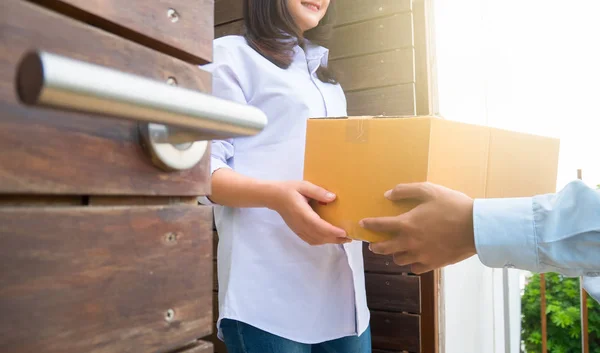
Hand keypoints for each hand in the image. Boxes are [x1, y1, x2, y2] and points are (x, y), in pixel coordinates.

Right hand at [267, 181, 350, 245]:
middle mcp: (300, 224)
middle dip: (335, 238)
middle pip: (319, 236)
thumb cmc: (289, 189)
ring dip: (329, 241)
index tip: (344, 232)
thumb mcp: (304, 186)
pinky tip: (329, 238)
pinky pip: (310, 240)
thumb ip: (318, 192)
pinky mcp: (297, 231)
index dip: (331, 230)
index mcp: (302, 212)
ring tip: (343, 238)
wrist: (273, 197)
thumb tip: (333, 198)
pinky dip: (321, 241)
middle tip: (349, 237)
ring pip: (315, 240)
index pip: (318, 225)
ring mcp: (298, 229)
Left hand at [360, 182, 476, 273]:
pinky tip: (413, 258)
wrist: (475, 227)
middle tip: (373, 244)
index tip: (363, 224)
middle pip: (383, 249)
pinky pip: (414, 268)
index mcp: (406, 224)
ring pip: (398, 260)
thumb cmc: (452, 205)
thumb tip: (388, 194)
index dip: (369, 224)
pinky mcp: (432, 264)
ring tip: (395, 249)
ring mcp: (420, 255)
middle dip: (375, 246)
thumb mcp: (429, 190)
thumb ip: (406, 190)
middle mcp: (409, 242)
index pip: (380, 226)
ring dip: (394, 254)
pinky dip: (411, 263)